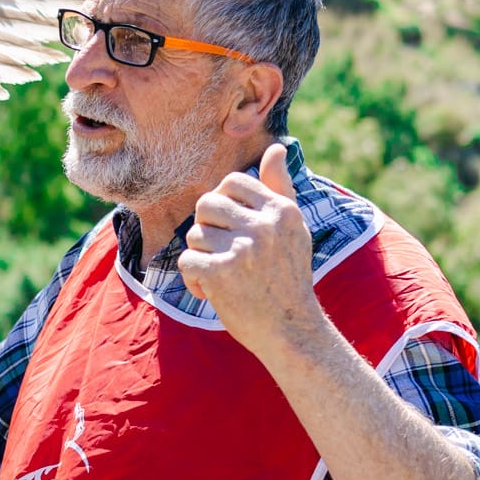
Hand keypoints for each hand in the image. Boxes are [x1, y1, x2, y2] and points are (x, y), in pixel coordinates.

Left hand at [178, 143, 322, 353]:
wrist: (291, 331)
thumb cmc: (288, 278)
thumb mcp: (293, 229)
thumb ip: (280, 188)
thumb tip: (276, 148)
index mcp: (281, 211)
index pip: (232, 182)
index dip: (222, 203)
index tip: (230, 228)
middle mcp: (263, 226)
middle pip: (206, 203)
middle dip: (206, 228)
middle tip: (221, 251)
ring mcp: (242, 249)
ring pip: (194, 234)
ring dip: (200, 257)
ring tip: (220, 275)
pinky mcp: (220, 274)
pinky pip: (186, 261)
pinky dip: (193, 280)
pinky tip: (211, 292)